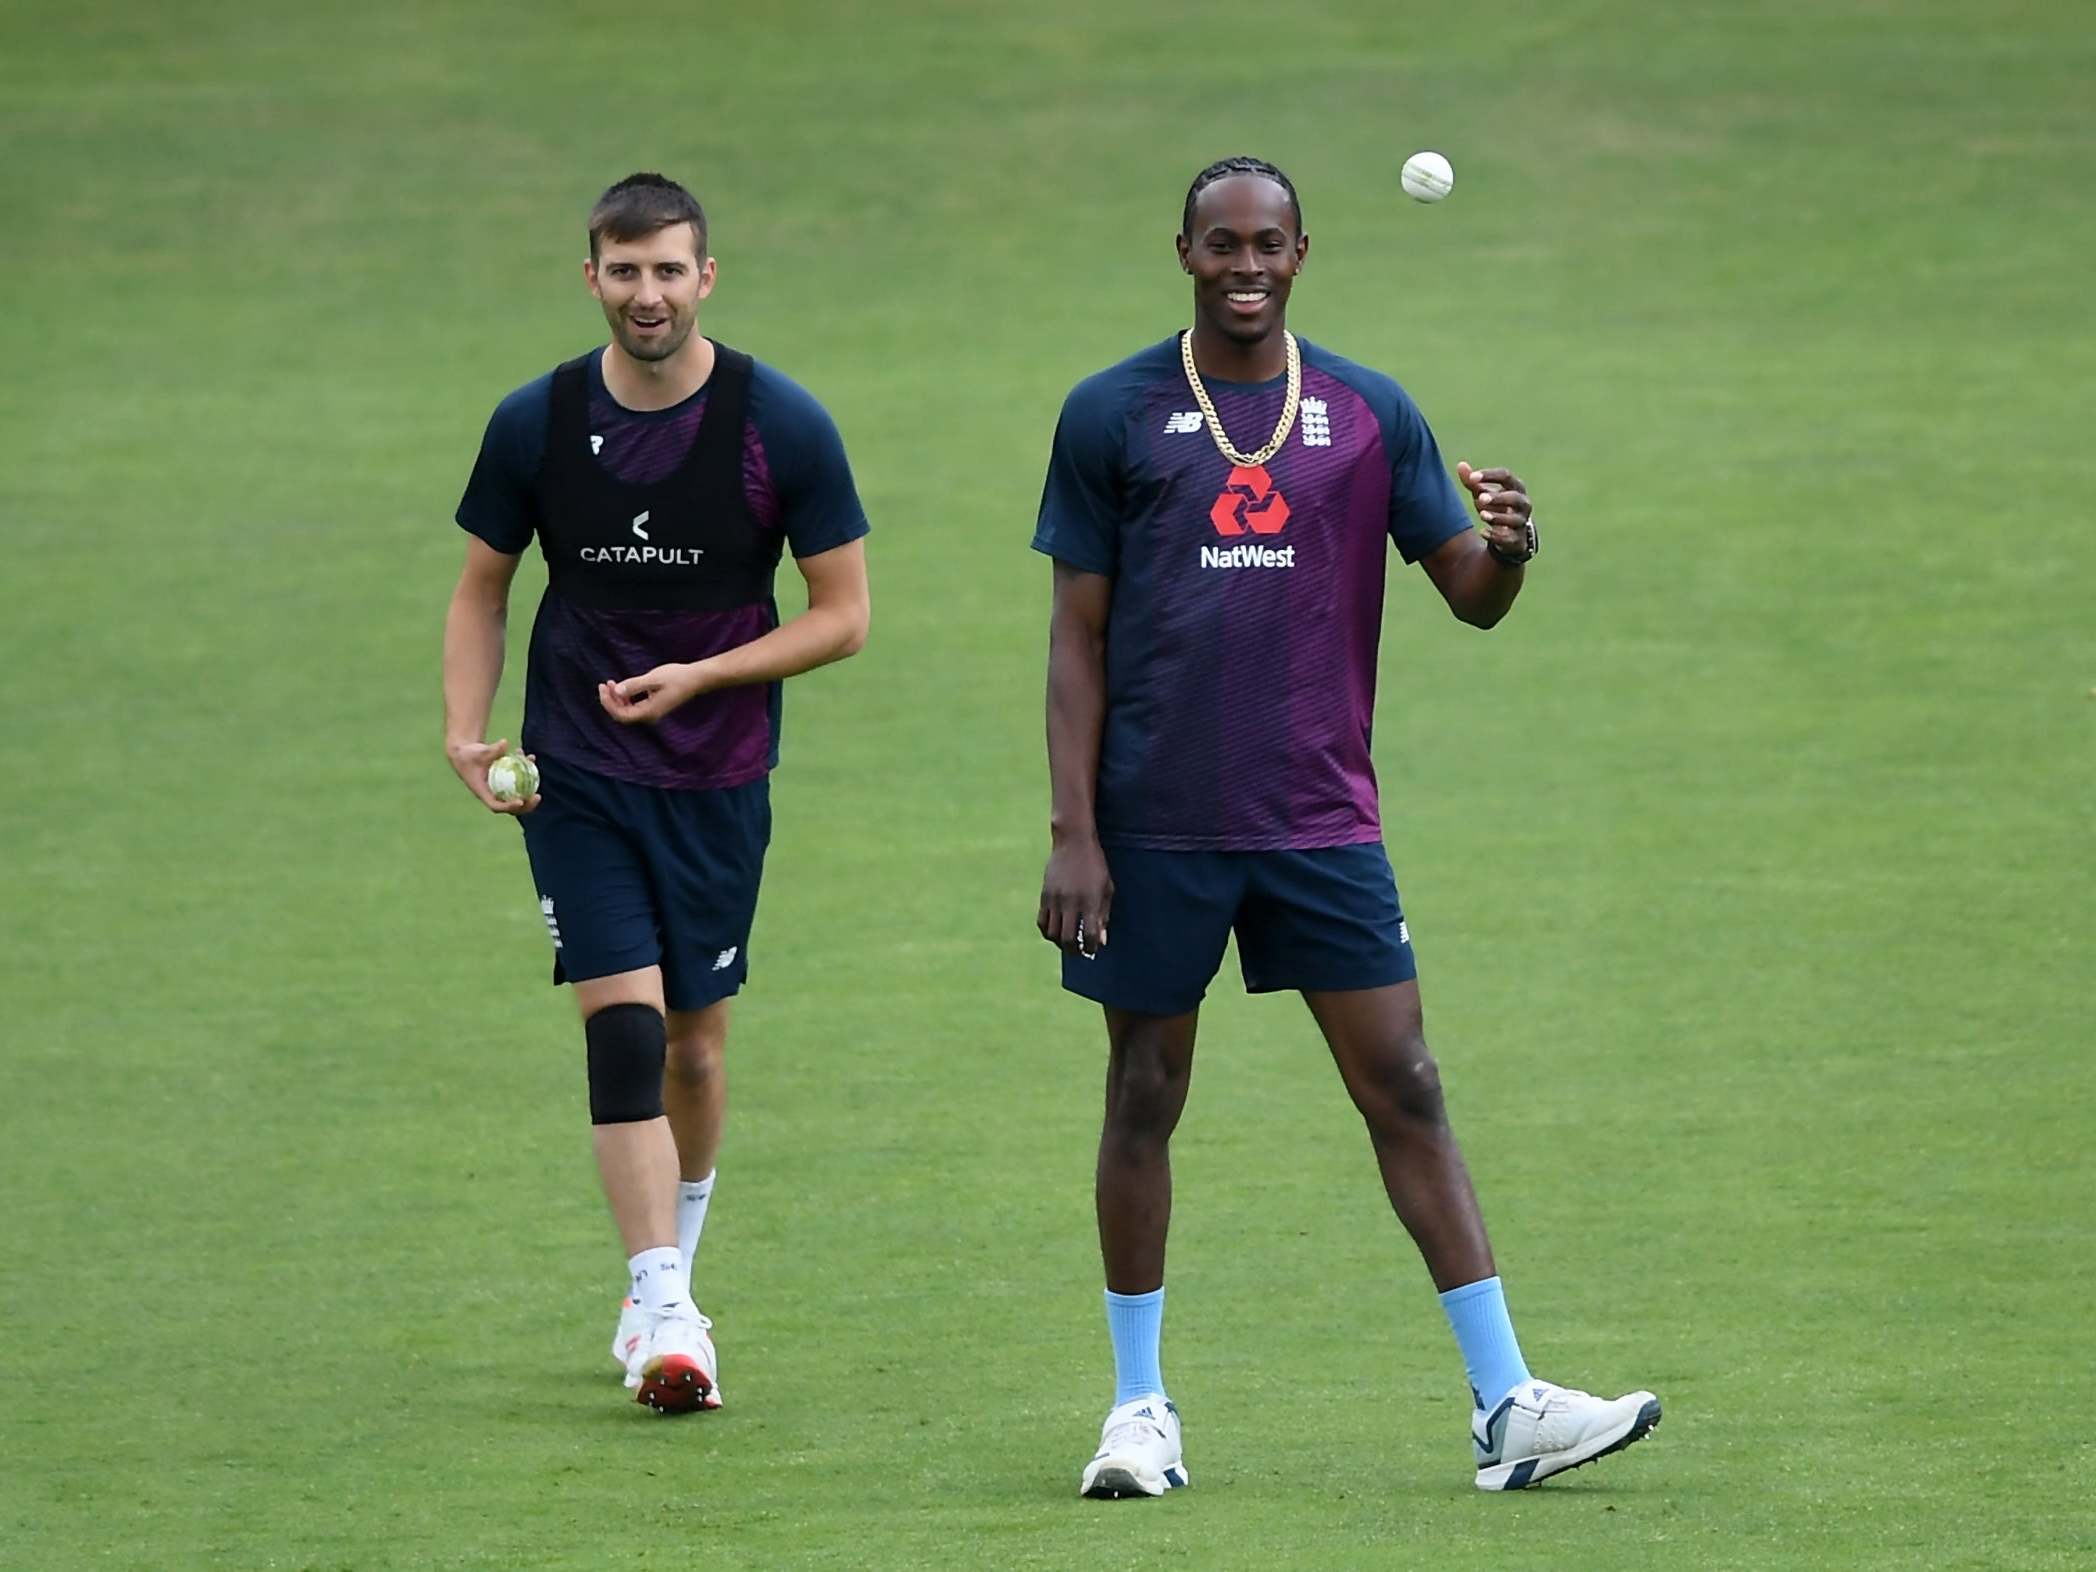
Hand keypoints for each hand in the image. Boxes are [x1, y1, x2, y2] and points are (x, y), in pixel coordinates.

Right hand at [446, 736, 539, 814]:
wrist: (465, 753)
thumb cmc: (469, 754)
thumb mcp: (478, 751)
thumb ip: (491, 750)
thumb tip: (505, 743)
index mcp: (483, 793)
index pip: (496, 806)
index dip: (508, 807)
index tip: (520, 801)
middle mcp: (492, 794)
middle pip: (511, 808)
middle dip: (526, 806)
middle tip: (537, 796)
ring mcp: (499, 789)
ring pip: (517, 794)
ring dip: (530, 789)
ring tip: (537, 776)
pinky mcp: (505, 781)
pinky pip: (518, 780)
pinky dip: (526, 771)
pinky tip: (531, 757)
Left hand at [598, 663, 709, 724]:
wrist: (696, 679)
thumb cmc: (677, 677)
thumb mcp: (653, 679)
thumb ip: (634, 686)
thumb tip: (616, 691)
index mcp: (649, 712)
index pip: (621, 715)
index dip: (609, 703)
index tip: (603, 688)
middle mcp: (649, 715)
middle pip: (622, 714)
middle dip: (610, 700)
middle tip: (604, 684)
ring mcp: (652, 712)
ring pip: (627, 710)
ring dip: (616, 698)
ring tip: (610, 683)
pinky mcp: (653, 706)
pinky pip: (633, 706)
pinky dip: (625, 697)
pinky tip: (621, 686)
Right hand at [1038, 834, 1113, 957]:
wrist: (1073, 842)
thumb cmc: (1095, 865)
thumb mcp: (1106, 888)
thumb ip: (1103, 916)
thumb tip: (1101, 941)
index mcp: (1090, 901)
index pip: (1089, 934)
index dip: (1091, 947)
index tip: (1093, 949)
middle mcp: (1071, 902)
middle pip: (1068, 938)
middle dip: (1075, 950)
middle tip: (1079, 951)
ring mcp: (1055, 899)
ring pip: (1052, 933)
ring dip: (1060, 943)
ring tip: (1067, 942)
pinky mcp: (1044, 895)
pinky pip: (1042, 922)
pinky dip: (1048, 932)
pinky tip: (1055, 931)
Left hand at [1457, 462, 1532, 559]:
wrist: (1508, 536)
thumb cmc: (1496, 508)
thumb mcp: (1483, 494)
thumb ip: (1472, 482)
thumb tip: (1460, 464)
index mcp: (1515, 488)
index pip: (1506, 476)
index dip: (1490, 475)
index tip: (1473, 477)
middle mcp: (1523, 504)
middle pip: (1515, 498)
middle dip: (1498, 498)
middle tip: (1480, 498)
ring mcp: (1522, 523)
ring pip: (1514, 519)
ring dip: (1497, 517)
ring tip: (1482, 515)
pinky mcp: (1517, 540)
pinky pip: (1509, 539)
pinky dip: (1496, 536)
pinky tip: (1482, 532)